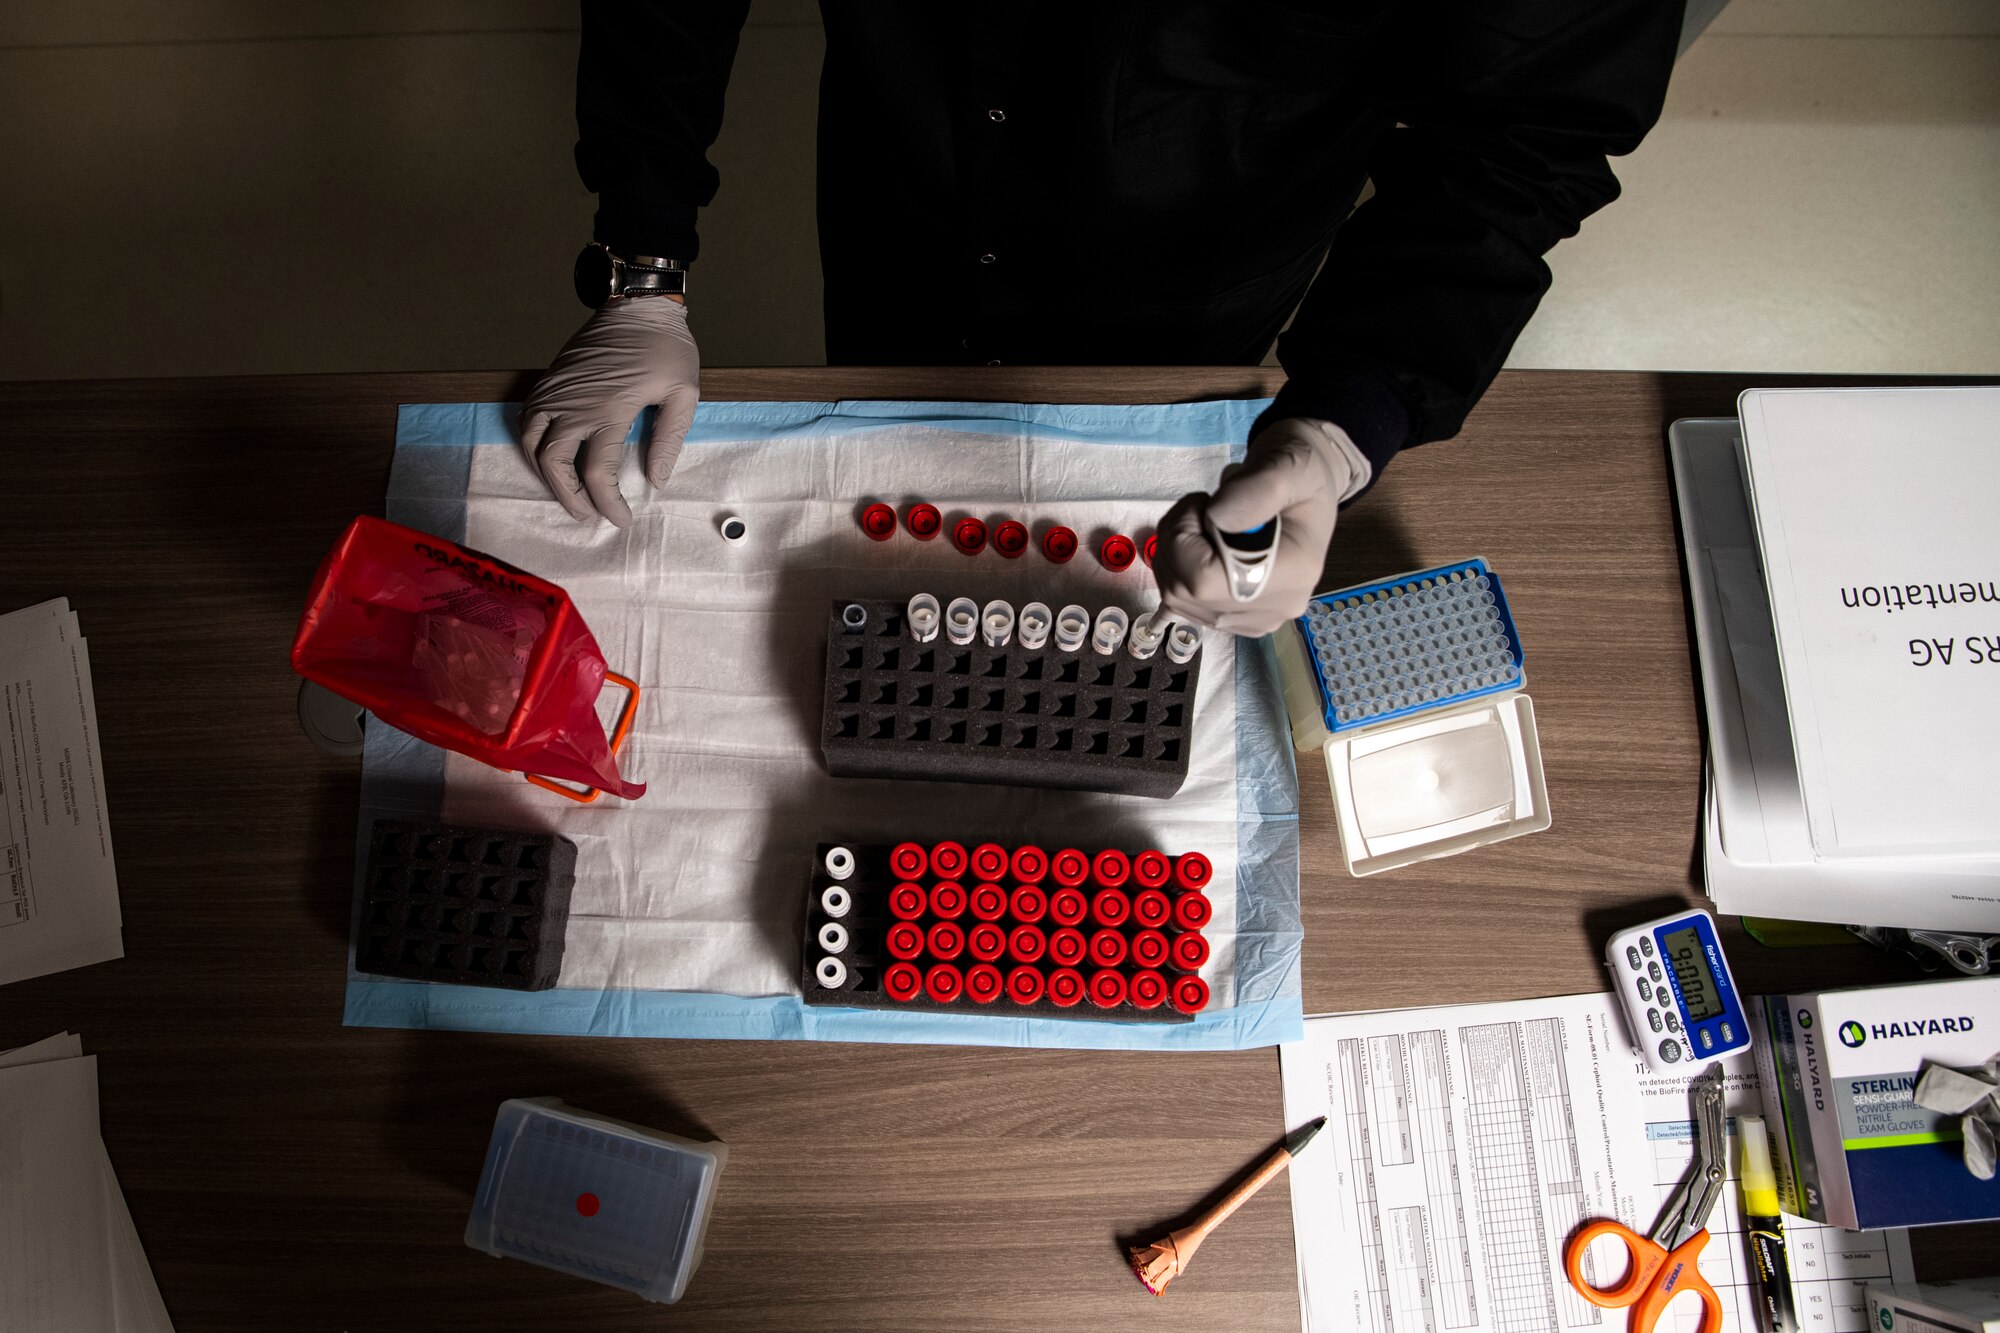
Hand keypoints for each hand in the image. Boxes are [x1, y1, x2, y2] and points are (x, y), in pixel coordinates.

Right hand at [519, 296, 698, 525]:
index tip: (621, 519)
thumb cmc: (666, 348)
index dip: (608, 504)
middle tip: (588, 515)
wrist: (637, 305)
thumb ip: (669, 439)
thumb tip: (656, 480)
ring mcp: (556, 391)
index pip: (598, 472)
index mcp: (610, 409)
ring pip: (531, 444)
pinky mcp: (548, 381)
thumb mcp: (683, 393)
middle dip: (569, 497)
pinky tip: (549, 458)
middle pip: (554, 464)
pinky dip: (531, 445)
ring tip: (568, 493)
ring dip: (545, 475)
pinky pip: (524, 420)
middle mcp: (574, 403)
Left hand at [1154, 417, 1356, 635]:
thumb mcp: (1286, 467)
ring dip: (1174, 554)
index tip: (1202, 503)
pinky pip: (1183, 603)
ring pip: (1176, 598)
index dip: (1183, 539)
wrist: (1303, 490)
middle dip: (1176, 542)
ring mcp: (1255, 619)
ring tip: (1204, 524)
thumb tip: (1216, 518)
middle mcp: (1276, 607)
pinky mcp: (1237, 619)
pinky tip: (1203, 546)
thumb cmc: (1299, 475)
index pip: (1205, 579)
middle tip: (1202, 508)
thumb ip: (1255, 490)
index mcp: (1293, 572)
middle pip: (1186, 591)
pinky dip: (1178, 569)